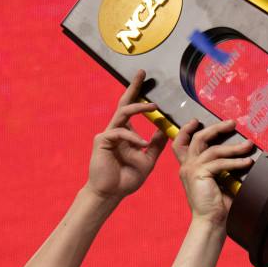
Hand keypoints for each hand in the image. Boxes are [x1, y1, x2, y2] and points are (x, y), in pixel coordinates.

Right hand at [87, 72, 169, 201]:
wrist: (111, 193)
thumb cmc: (126, 179)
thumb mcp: (148, 160)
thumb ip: (156, 145)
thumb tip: (165, 130)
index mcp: (126, 133)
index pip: (132, 109)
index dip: (138, 94)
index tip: (146, 79)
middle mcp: (116, 130)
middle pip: (124, 103)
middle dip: (133, 87)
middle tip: (142, 73)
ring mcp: (108, 134)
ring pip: (123, 113)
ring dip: (139, 107)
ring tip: (154, 107)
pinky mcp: (102, 141)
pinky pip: (120, 132)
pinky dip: (133, 137)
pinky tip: (142, 144)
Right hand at [172, 118, 256, 225]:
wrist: (211, 223)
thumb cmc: (216, 206)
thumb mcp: (217, 181)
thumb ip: (220, 167)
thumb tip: (238, 152)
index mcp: (188, 168)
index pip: (180, 143)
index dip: (187, 130)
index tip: (197, 121)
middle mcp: (187, 166)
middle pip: (198, 138)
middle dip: (216, 128)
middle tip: (232, 123)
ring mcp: (191, 169)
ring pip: (213, 149)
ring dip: (234, 147)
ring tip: (248, 145)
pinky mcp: (199, 174)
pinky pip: (220, 163)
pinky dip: (236, 162)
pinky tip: (247, 162)